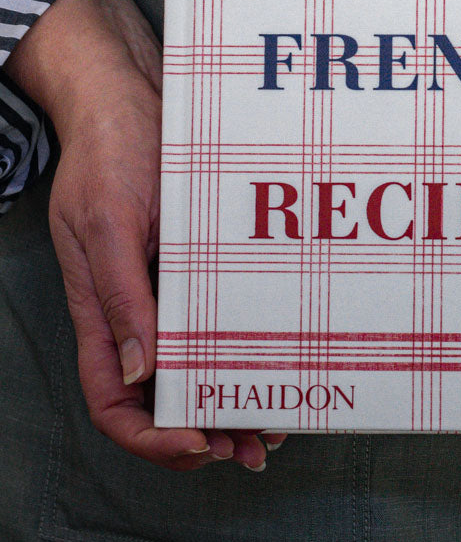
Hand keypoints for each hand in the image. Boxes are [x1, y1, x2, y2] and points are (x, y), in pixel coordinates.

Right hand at [5, 0, 286, 470]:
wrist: (130, 93)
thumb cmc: (110, 148)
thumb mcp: (108, 221)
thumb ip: (121, 295)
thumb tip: (139, 372)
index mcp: (102, 307)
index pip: (112, 400)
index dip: (150, 436)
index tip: (200, 444)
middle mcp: (134, 306)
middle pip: (160, 395)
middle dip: (204, 431)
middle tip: (255, 447)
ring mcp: (164, 285)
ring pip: (194, 363)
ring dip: (230, 397)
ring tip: (274, 423)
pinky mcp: (193, 262)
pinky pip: (218, 317)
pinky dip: (244, 346)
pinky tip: (278, 355)